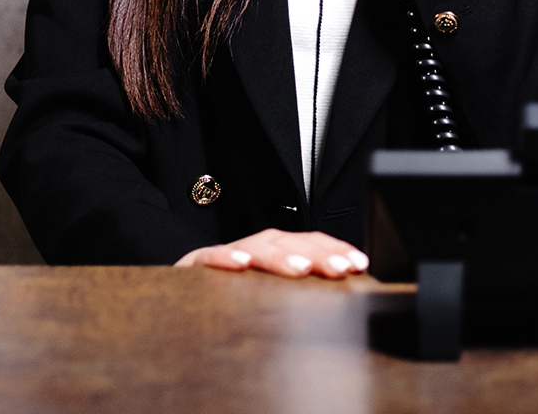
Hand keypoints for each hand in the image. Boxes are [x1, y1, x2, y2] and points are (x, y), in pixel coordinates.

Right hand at [175, 229, 367, 278]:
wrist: (178, 296)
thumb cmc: (233, 295)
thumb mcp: (272, 291)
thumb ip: (301, 287)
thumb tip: (344, 287)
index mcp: (277, 251)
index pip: (311, 242)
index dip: (336, 250)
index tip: (359, 264)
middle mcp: (256, 246)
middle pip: (290, 242)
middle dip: (318, 253)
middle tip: (338, 269)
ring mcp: (227, 254)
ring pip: (257, 247)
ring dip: (280, 256)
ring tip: (300, 268)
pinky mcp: (195, 264)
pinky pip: (210, 257)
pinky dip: (226, 257)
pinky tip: (241, 263)